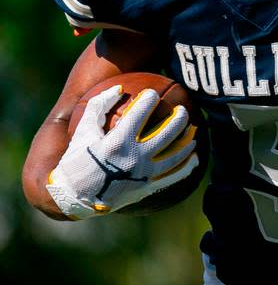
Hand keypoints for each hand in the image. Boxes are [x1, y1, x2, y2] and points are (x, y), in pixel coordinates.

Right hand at [46, 85, 197, 219]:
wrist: (76, 197)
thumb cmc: (77, 160)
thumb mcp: (83, 130)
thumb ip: (99, 105)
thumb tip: (119, 87)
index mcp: (117, 141)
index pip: (140, 113)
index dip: (148, 99)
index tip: (151, 93)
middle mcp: (134, 157)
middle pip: (167, 133)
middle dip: (179, 118)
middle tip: (182, 109)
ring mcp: (144, 174)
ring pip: (176, 155)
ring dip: (187, 141)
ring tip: (193, 131)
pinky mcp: (148, 187)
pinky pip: (175, 176)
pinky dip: (187, 166)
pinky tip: (195, 158)